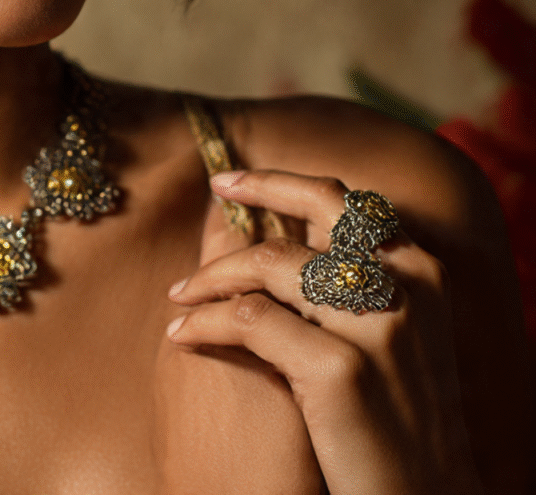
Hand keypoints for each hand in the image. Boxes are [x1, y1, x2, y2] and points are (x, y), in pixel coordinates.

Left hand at [166, 170, 483, 494]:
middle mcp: (406, 284)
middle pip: (314, 207)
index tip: (235, 182)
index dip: (284, 183)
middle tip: (217, 188)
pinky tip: (182, 335)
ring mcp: (375, 323)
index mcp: (420, 271)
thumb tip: (279, 233)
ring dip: (210, 276)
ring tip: (180, 296)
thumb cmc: (395, 418)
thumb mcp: (393, 336)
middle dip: (258, 188)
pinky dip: (205, 323)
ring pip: (268, 263)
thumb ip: (350, 283)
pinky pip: (248, 319)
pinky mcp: (340, 366)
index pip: (344, 201)